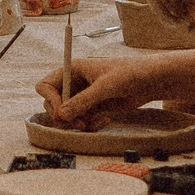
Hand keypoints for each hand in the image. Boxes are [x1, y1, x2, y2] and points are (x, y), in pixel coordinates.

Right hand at [36, 56, 158, 126]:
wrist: (150, 81)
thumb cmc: (129, 74)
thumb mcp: (105, 87)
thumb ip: (83, 101)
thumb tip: (61, 116)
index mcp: (72, 70)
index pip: (45, 86)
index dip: (50, 100)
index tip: (61, 112)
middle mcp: (74, 83)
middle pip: (53, 104)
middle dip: (63, 116)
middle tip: (79, 123)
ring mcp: (83, 96)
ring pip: (67, 115)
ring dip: (77, 123)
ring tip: (92, 123)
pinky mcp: (93, 108)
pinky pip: (81, 121)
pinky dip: (90, 125)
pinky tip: (105, 121)